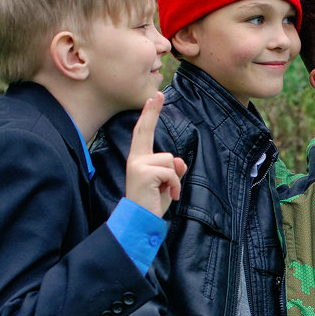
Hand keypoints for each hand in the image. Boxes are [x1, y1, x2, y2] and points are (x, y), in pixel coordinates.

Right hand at [125, 91, 187, 216]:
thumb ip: (173, 170)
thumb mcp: (167, 184)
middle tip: (158, 93)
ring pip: (170, 160)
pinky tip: (169, 196)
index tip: (153, 97)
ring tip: (166, 192)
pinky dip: (174, 185)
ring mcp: (137, 164)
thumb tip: (179, 161)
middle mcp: (135, 158)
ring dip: (174, 178)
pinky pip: (171, 171)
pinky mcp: (144, 172)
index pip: (143, 133)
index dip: (148, 115)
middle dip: (152, 112)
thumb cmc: (152, 204)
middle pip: (146, 130)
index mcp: (138, 159)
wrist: (140, 222)